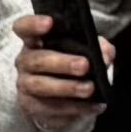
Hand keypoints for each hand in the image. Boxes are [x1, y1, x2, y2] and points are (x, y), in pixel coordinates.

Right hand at [8, 10, 102, 131]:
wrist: (55, 97)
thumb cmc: (69, 65)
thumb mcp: (84, 50)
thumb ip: (98, 47)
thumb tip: (106, 55)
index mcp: (35, 41)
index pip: (24, 28)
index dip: (33, 24)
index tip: (49, 23)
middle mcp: (25, 61)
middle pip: (37, 60)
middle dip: (62, 63)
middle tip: (84, 66)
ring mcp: (25, 84)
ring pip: (41, 86)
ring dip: (67, 87)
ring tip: (89, 89)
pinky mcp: (30, 106)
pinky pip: (51, 108)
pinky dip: (75, 107)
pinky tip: (94, 105)